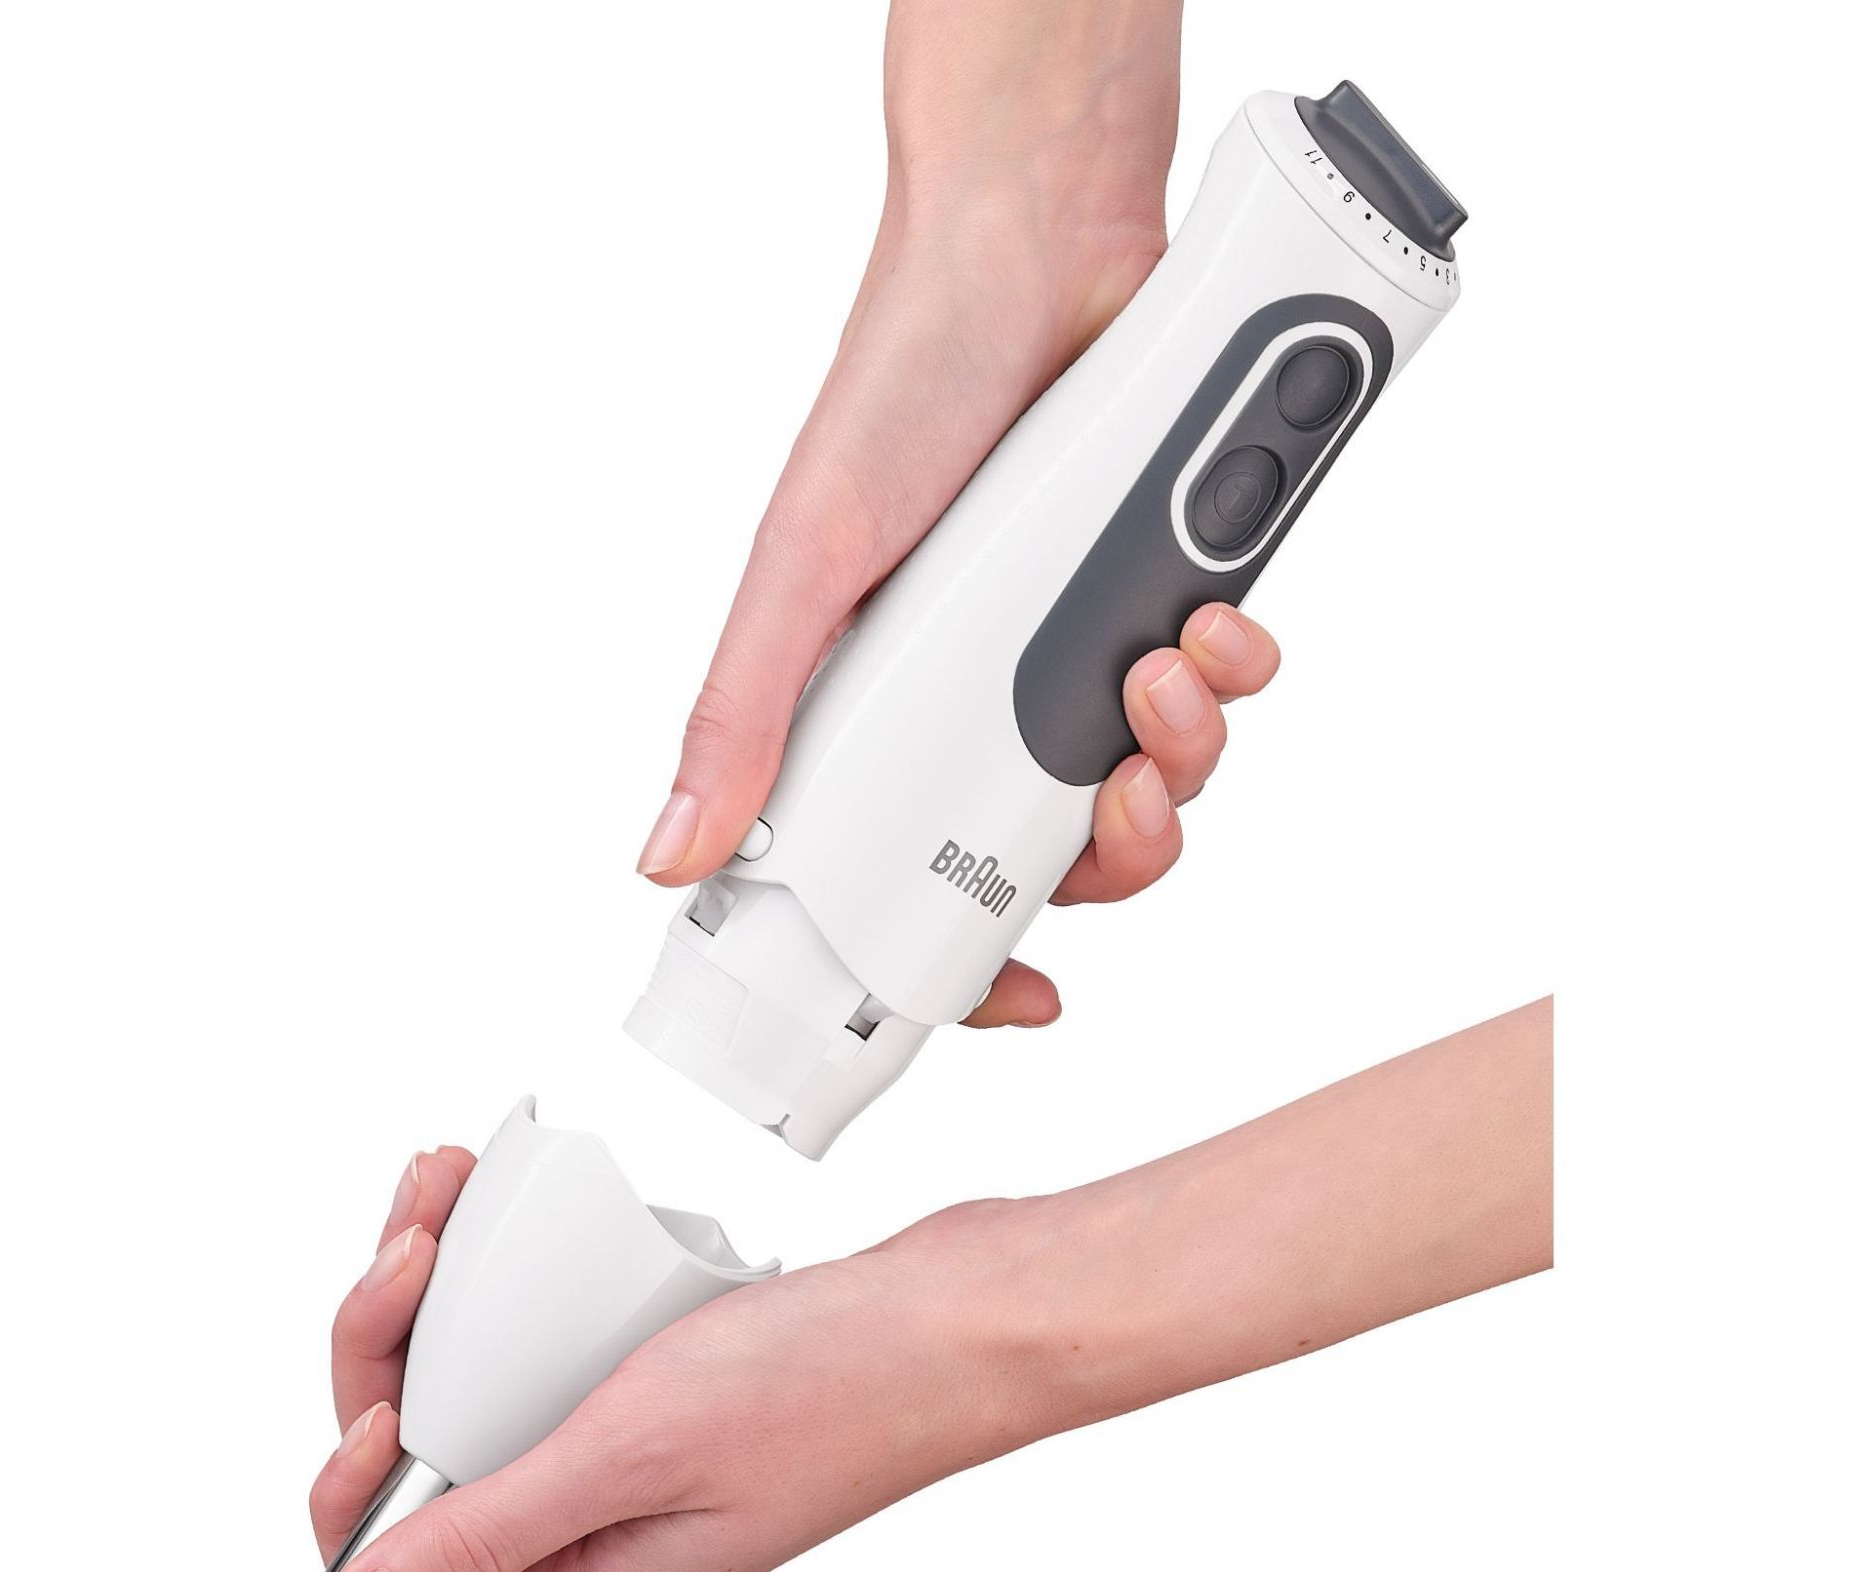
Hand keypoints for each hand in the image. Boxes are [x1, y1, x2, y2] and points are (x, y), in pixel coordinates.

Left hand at [312, 1007, 1553, 1571]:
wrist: (974, 1313)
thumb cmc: (843, 1389)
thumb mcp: (631, 1455)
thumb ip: (483, 1532)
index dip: (356, 1492)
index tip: (382, 1393)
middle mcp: (601, 1527)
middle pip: (429, 1465)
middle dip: (390, 1352)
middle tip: (415, 1256)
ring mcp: (634, 1450)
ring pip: (479, 1384)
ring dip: (439, 1293)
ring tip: (446, 1198)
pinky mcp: (663, 1383)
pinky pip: (544, 1335)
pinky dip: (512, 1267)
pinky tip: (510, 1202)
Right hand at [636, 0, 1280, 1029]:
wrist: (1040, 239)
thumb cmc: (900, 384)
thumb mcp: (803, 568)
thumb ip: (741, 719)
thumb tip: (666, 857)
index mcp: (884, 720)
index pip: (918, 885)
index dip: (974, 963)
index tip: (1028, 1003)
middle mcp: (983, 698)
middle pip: (1065, 856)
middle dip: (1116, 852)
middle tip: (1118, 800)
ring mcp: (1077, 646)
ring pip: (1154, 780)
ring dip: (1183, 754)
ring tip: (1166, 670)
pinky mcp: (1162, 589)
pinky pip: (1221, 686)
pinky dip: (1234, 674)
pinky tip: (1214, 624)